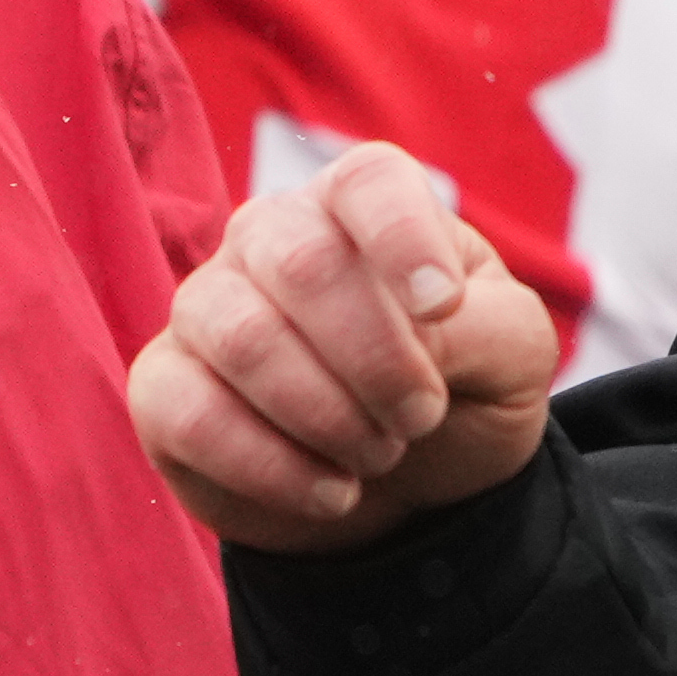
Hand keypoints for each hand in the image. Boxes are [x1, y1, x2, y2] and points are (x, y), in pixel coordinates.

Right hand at [130, 142, 560, 554]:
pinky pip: (190, 415)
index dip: (405, 240)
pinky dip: (274, 467)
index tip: (444, 308)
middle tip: (420, 417)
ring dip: (330, 417)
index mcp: (365, 206)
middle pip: (303, 264)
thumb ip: (481, 325)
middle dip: (378, 360)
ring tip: (381, 453)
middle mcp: (272, 237)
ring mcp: (205, 307)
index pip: (370, 183)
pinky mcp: (162, 388)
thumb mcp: (514, 354)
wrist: (413, 485)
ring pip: (243, 340)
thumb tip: (412, 327)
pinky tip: (331, 491)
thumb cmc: (464, 387)